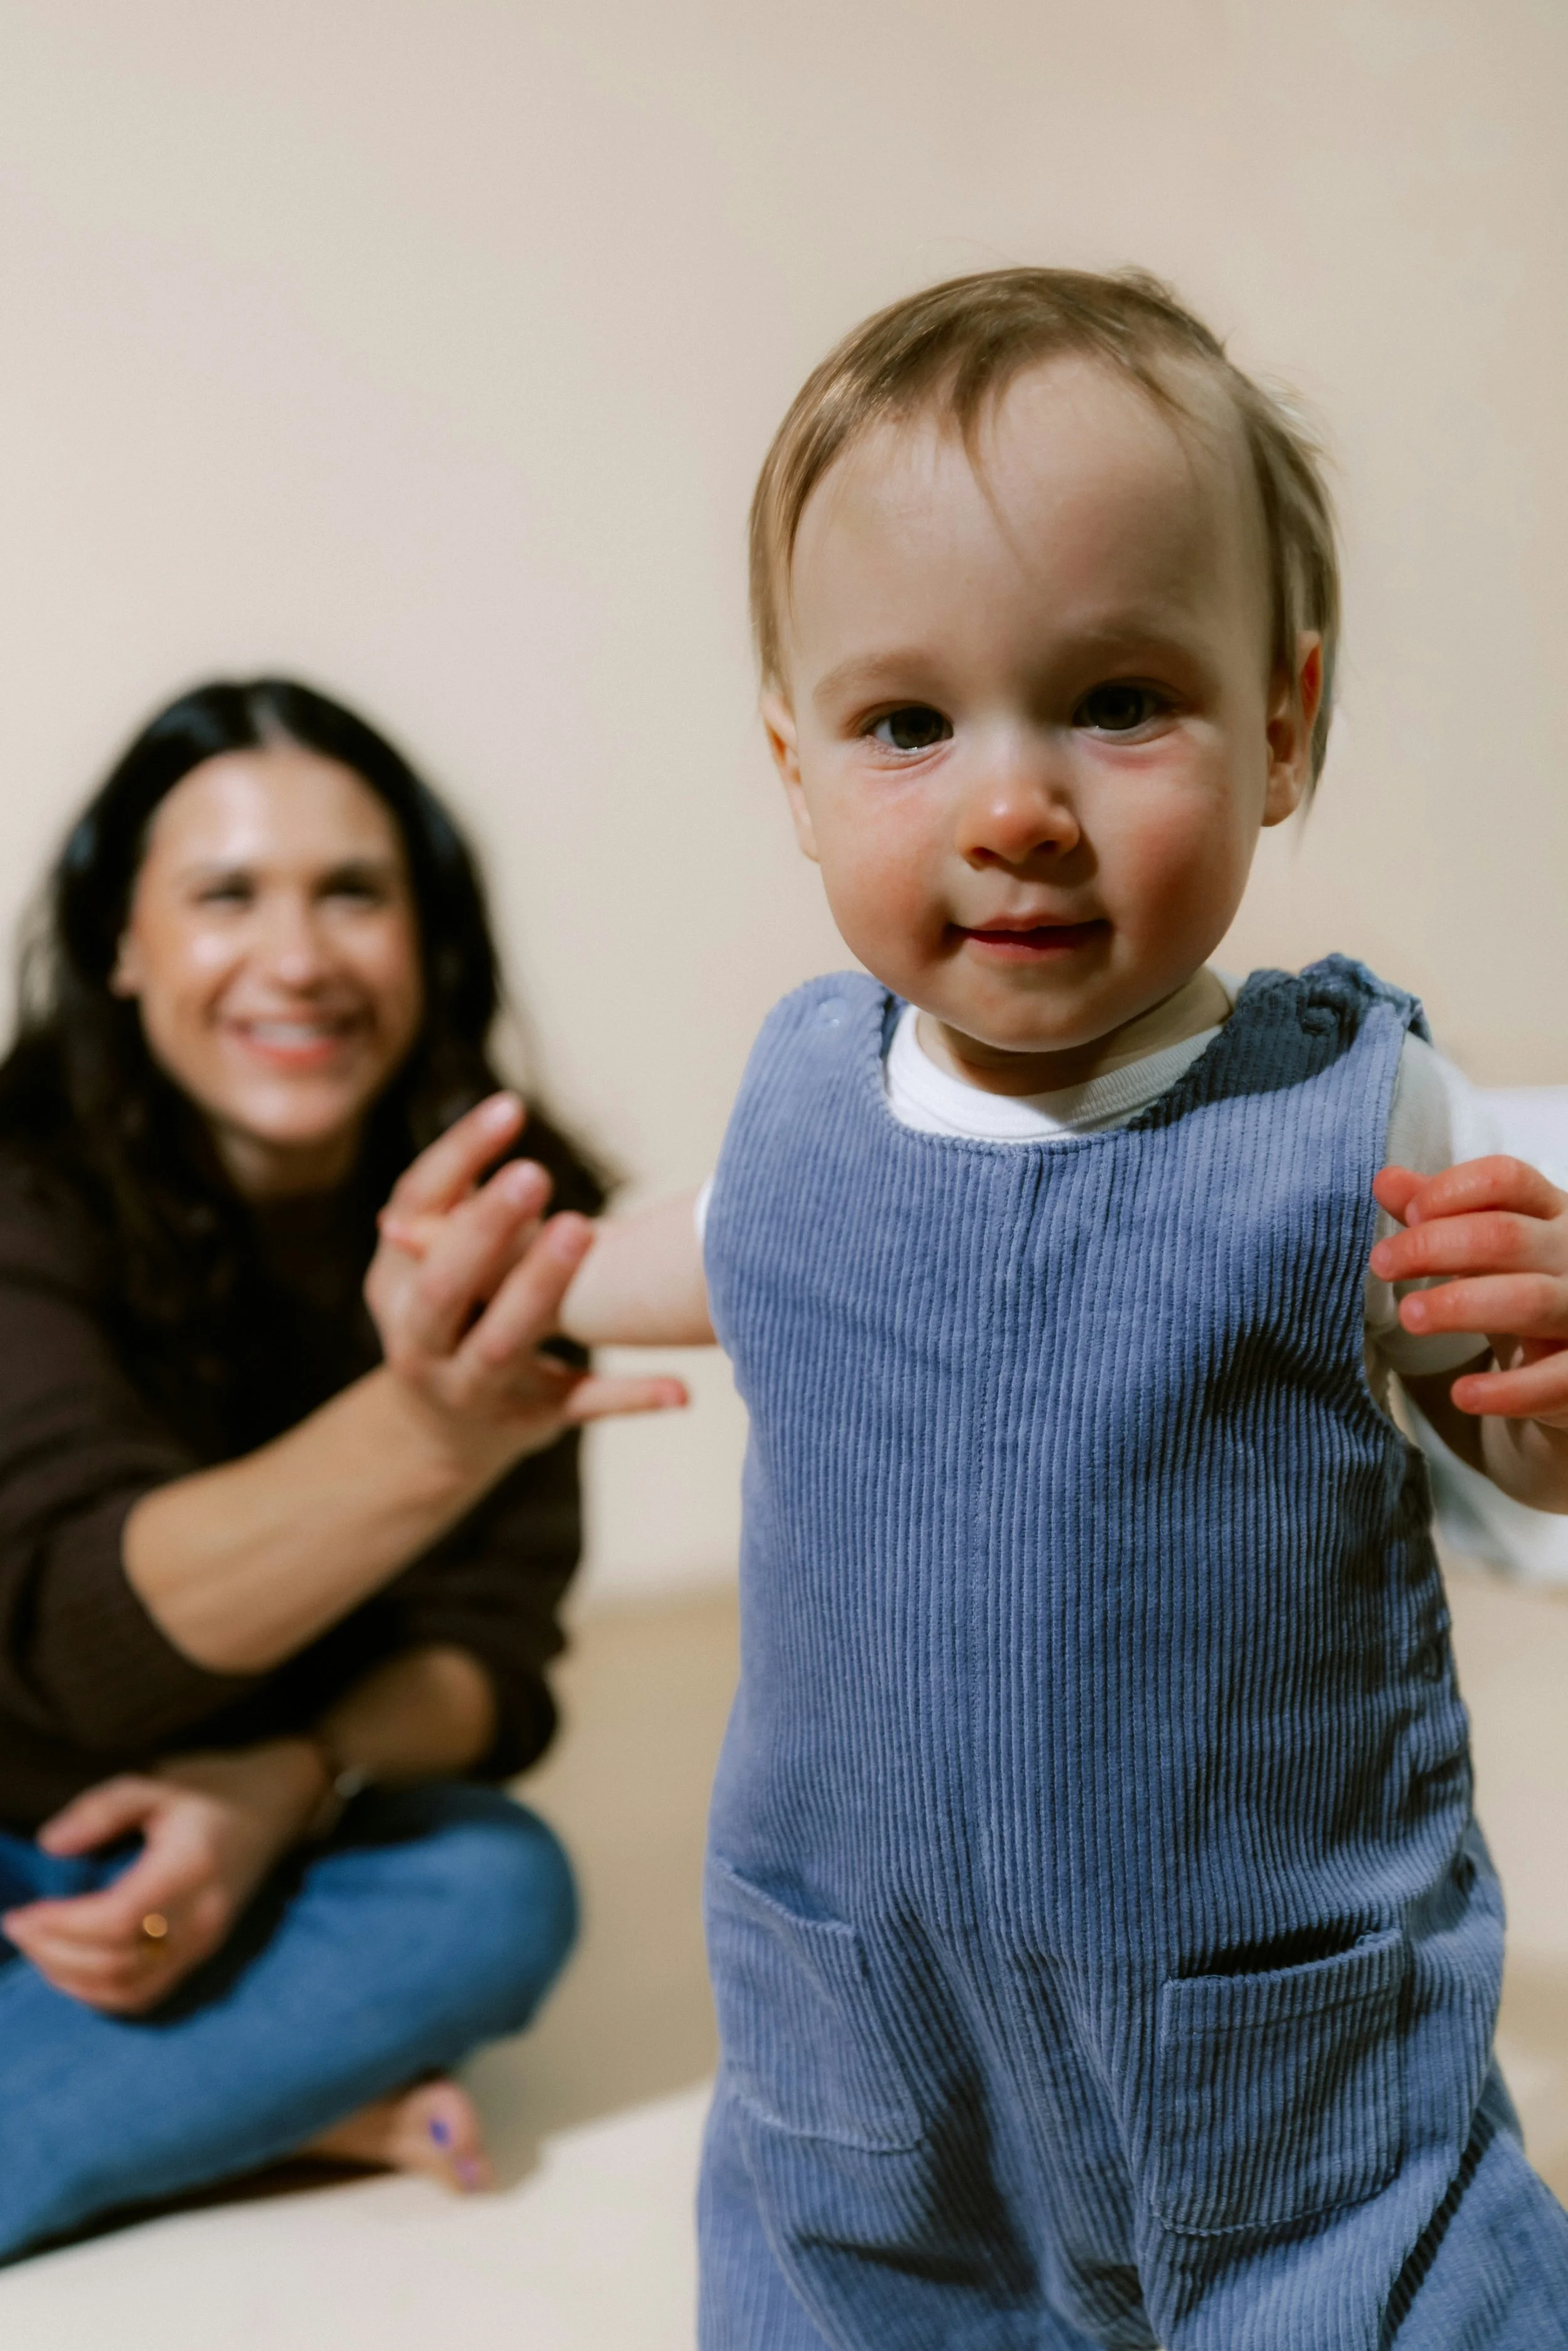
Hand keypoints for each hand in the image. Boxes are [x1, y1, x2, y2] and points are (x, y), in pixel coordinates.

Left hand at [0, 1741, 325, 2013]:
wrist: (278, 1803)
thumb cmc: (215, 1787)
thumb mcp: (159, 1780)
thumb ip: (103, 1808)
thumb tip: (51, 1845)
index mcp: (190, 1868)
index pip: (117, 1920)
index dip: (61, 1926)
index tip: (22, 1912)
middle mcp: (201, 1915)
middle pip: (117, 1964)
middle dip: (54, 1955)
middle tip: (17, 1929)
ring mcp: (206, 1941)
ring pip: (128, 1990)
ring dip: (72, 1980)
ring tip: (38, 1950)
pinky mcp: (204, 1953)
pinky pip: (145, 1995)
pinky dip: (100, 1994)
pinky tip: (73, 1969)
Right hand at [365, 1094, 685, 1467]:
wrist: (438, 1436)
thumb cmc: (452, 1315)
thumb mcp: (432, 1266)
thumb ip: (461, 1207)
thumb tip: (499, 1117)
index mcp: (396, 1283)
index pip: (414, 1208)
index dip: (457, 1158)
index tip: (511, 1108)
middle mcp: (421, 1341)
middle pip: (446, 1285)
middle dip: (486, 1230)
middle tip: (536, 1173)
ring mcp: (472, 1388)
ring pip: (501, 1344)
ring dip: (540, 1289)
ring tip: (582, 1229)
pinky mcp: (530, 1422)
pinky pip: (582, 1406)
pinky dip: (631, 1399)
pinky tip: (680, 1389)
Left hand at [1371, 1156, 1567, 1424]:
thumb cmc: (1523, 1283)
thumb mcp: (1485, 1242)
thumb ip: (1437, 1212)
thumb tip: (1385, 1181)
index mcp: (1551, 1211)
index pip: (1505, 1179)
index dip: (1452, 1191)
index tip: (1408, 1214)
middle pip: (1505, 1236)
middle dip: (1435, 1246)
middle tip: (1383, 1264)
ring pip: (1528, 1299)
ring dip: (1461, 1306)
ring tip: (1410, 1317)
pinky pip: (1554, 1379)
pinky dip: (1509, 1390)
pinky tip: (1464, 1394)